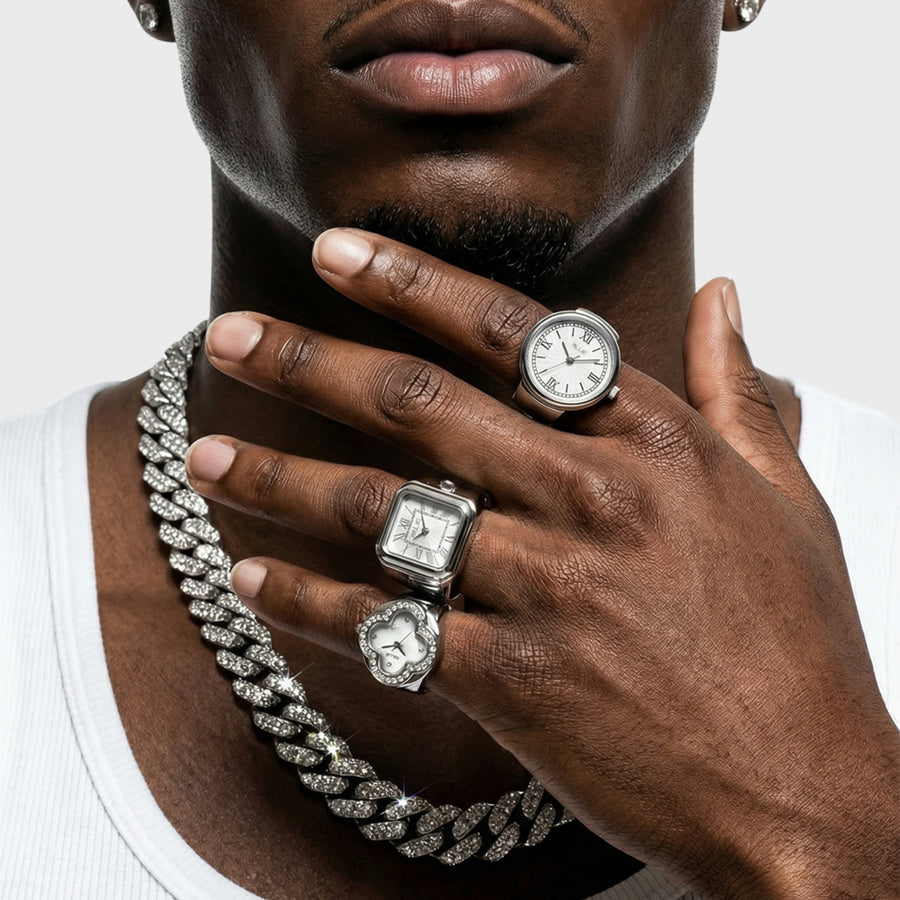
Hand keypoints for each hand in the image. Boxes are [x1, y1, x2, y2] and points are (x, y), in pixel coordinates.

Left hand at [186, 228, 897, 896]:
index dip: (410, 283)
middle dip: (309, 361)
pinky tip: (250, 585)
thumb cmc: (797, 642)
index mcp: (650, 443)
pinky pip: (382, 629)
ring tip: (204, 458)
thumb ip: (734, 389)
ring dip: (278, 480)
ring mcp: (543, 591)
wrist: (805, 789)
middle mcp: (586, 499)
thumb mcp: (785, 495)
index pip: (507, 333)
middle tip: (231, 334)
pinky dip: (306, 607)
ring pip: (379, 511)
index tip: (336, 252)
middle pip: (417, 406)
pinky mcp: (509, 682)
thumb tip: (723, 295)